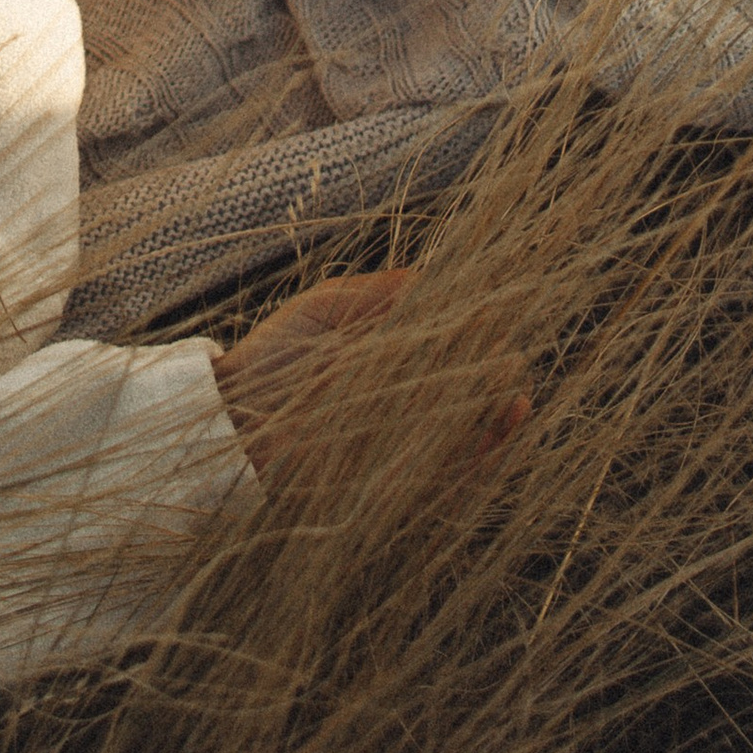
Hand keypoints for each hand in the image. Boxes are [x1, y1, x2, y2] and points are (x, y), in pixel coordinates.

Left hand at [215, 268, 529, 489]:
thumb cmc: (276, 355)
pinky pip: (455, 469)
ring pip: (470, 429)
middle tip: (511, 359)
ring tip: (516, 392)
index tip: (503, 316)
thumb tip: (432, 276)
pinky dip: (485, 450)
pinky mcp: (401, 476)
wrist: (236, 414)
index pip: (450, 347)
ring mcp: (404, 438)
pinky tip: (504, 422)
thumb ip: (378, 295)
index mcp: (390, 359)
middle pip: (469, 389)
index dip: (481, 336)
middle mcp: (404, 400)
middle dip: (496, 375)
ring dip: (499, 412)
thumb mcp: (325, 310)